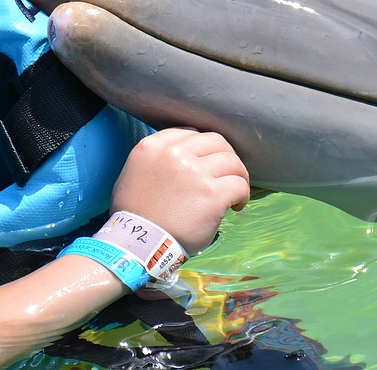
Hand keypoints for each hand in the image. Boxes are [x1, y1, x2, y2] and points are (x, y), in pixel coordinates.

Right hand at [110, 128, 248, 254]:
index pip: (191, 133)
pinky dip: (243, 194)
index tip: (207, 162)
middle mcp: (175, 154)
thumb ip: (157, 156)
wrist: (137, 244)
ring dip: (238, 175)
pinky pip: (239, 184)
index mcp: (154, 146)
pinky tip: (236, 204)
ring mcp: (195, 173)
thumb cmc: (135, 213)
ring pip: (232, 161)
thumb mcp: (134, 171)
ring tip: (234, 191)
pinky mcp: (212, 194)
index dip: (204, 148)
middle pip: (216, 141)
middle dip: (225, 156)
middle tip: (227, 174)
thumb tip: (184, 152)